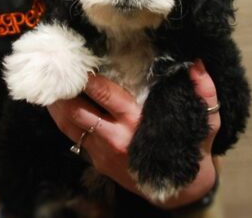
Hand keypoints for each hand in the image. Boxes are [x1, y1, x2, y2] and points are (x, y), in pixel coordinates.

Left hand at [47, 60, 219, 208]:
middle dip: (61, 91)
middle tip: (50, 69)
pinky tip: (57, 108)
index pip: (104, 94)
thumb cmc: (192, 152)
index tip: (75, 58)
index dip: (86, 76)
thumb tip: (198, 63)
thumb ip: (204, 93)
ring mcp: (103, 154)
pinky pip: (74, 139)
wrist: (181, 193)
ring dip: (55, 107)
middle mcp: (115, 138)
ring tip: (45, 85)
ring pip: (69, 127)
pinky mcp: (99, 163)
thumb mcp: (206, 122)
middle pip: (76, 112)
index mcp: (137, 123)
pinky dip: (63, 121)